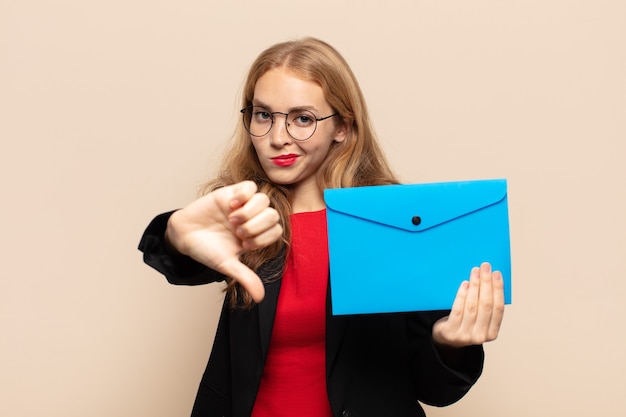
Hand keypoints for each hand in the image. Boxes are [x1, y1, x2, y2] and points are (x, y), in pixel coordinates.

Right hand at [165, 181, 282, 302]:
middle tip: (238, 233)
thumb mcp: (227, 265)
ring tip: (232, 220)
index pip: (276, 231)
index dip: (263, 239)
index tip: (244, 245)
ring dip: (249, 212)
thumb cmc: (206, 250)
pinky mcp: (231, 193)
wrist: (184, 236)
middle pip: (273, 215)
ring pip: (264, 200)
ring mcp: (243, 205)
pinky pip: (250, 186)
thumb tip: (260, 298)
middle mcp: (253, 219)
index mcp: (257, 235)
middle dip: (256, 227)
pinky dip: (243, 195)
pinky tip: (231, 205)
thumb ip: (245, 278)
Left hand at [432, 263, 504, 347]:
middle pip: (486, 305)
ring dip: (475, 286)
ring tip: (475, 272)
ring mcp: (465, 335)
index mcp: (492, 333)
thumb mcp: (478, 319)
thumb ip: (484, 305)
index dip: (498, 289)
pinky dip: (462, 295)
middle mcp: (480, 336)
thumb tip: (489, 278)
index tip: (496, 274)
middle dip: (486, 283)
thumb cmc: (464, 324)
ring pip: (472, 306)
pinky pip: (458, 310)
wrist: (445, 339)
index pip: (498, 308)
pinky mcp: (451, 332)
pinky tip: (465, 284)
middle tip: (485, 267)